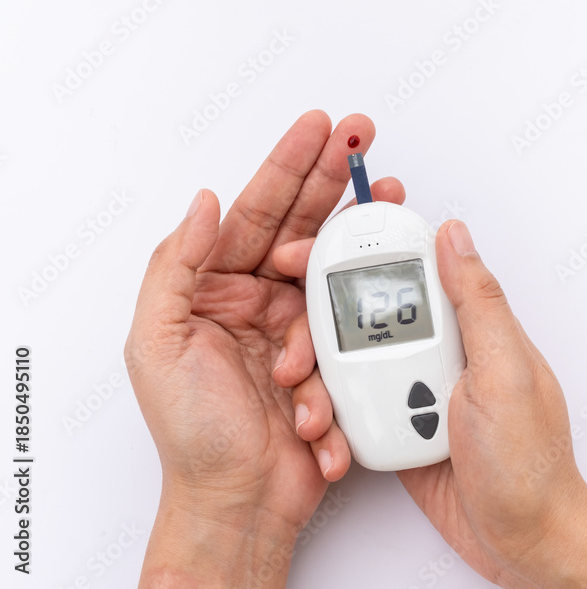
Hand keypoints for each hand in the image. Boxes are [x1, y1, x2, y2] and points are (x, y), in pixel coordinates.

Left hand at [124, 111, 403, 586]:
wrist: (240, 501)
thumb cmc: (193, 433)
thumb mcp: (158, 344)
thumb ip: (175, 267)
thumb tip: (205, 203)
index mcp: (217, 287)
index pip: (258, 211)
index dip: (290, 165)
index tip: (320, 128)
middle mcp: (261, 299)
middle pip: (305, 223)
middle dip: (335, 179)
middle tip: (364, 139)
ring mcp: (300, 327)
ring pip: (337, 271)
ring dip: (356, 251)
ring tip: (385, 214)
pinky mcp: (334, 358)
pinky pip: (352, 332)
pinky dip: (351, 341)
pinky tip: (333, 351)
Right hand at [274, 221, 586, 587]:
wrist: (524, 541)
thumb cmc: (530, 464)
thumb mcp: (505, 372)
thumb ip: (478, 302)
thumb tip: (454, 234)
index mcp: (473, 327)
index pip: (411, 271)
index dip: (359, 256)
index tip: (311, 253)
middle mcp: (444, 351)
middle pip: (368, 316)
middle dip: (322, 328)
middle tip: (294, 353)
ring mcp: (420, 390)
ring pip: (354, 364)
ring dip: (324, 383)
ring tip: (312, 411)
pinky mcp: (402, 425)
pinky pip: (356, 409)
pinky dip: (336, 420)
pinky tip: (328, 438)